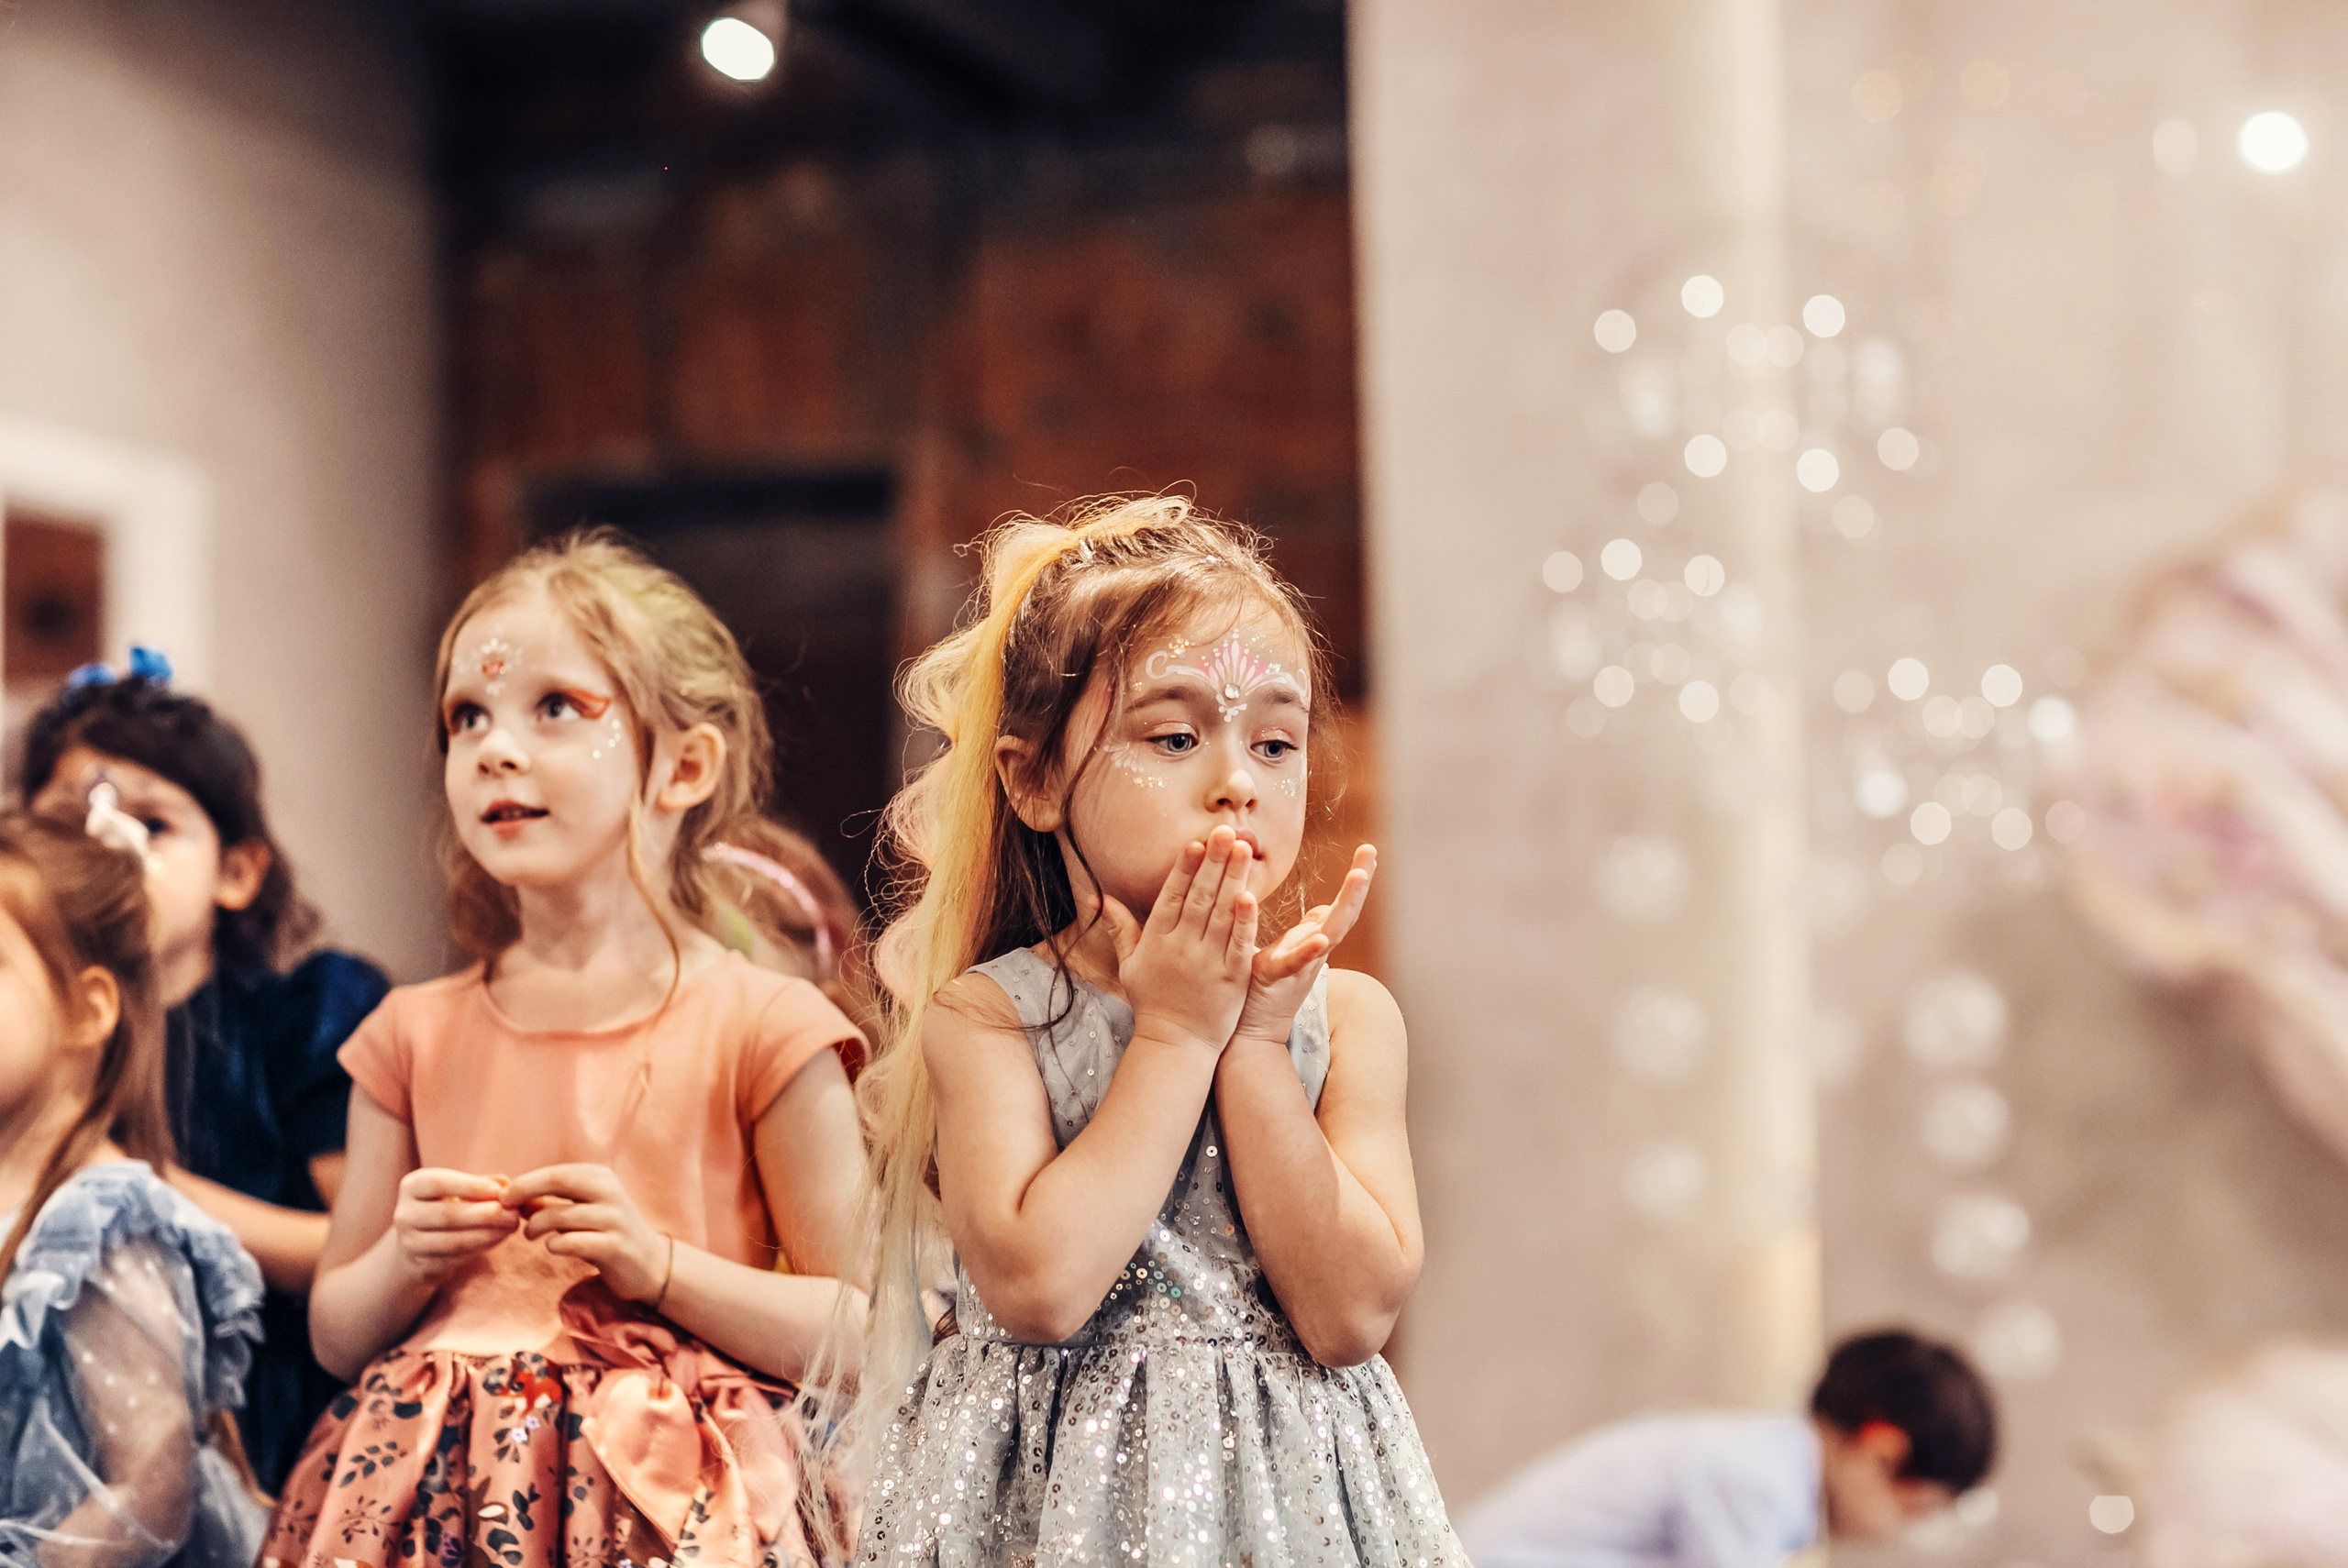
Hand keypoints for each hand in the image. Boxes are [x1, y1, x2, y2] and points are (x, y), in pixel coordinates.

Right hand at [392, 1168, 518, 1285]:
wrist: (419, 1241)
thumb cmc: (447, 1204)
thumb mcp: (459, 1188)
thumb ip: (482, 1183)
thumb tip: (506, 1184)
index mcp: (412, 1186)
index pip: (438, 1183)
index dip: (470, 1186)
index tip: (500, 1190)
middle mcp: (405, 1214)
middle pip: (446, 1215)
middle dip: (485, 1215)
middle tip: (513, 1214)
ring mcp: (410, 1243)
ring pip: (452, 1242)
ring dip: (487, 1235)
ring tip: (511, 1227)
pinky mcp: (422, 1266)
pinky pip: (455, 1259)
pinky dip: (480, 1249)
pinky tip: (498, 1239)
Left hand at [501, 1164, 669, 1303]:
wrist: (649, 1263)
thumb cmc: (606, 1233)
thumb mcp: (581, 1211)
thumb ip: (552, 1203)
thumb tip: (513, 1199)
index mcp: (601, 1177)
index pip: (557, 1172)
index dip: (526, 1182)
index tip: (503, 1196)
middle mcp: (610, 1193)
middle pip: (561, 1180)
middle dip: (526, 1191)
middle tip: (504, 1207)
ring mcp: (615, 1219)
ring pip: (562, 1215)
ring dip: (536, 1225)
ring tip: (528, 1234)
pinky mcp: (615, 1247)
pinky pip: (574, 1242)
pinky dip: (555, 1244)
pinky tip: (552, 1247)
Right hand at [1090, 826, 1259, 1054]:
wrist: (1176, 1044)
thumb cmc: (1152, 1002)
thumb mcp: (1130, 965)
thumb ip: (1122, 928)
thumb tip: (1101, 898)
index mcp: (1157, 941)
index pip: (1172, 897)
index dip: (1185, 869)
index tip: (1196, 843)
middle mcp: (1181, 947)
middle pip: (1200, 897)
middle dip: (1213, 862)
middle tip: (1227, 831)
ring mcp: (1208, 962)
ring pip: (1222, 914)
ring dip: (1234, 879)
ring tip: (1244, 850)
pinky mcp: (1232, 978)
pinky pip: (1239, 943)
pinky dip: (1245, 920)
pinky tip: (1251, 895)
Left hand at [1233, 845, 1374, 1048]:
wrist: (1248, 1031)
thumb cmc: (1265, 989)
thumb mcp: (1290, 951)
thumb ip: (1307, 931)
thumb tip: (1324, 910)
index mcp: (1313, 941)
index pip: (1341, 906)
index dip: (1357, 880)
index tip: (1368, 849)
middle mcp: (1313, 951)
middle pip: (1345, 913)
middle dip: (1360, 883)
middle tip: (1371, 851)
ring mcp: (1300, 964)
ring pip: (1331, 932)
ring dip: (1347, 903)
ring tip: (1359, 876)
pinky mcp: (1277, 975)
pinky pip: (1297, 961)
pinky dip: (1310, 949)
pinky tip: (1322, 937)